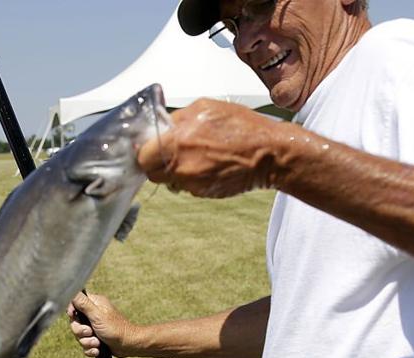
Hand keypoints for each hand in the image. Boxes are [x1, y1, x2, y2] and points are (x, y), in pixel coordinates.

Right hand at [67, 292, 136, 357]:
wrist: (128, 345)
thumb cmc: (116, 329)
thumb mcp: (97, 315)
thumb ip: (84, 304)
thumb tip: (73, 291)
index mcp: (94, 304)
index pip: (74, 303)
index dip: (71, 311)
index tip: (73, 315)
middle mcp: (92, 315)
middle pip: (74, 322)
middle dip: (81, 331)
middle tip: (91, 332)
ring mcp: (93, 328)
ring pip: (79, 336)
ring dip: (87, 342)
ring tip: (97, 342)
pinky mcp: (95, 339)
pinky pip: (85, 345)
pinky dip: (91, 349)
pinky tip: (98, 349)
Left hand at [138, 98, 284, 197]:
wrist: (270, 154)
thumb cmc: (243, 128)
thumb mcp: (207, 108)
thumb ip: (179, 118)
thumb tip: (162, 124)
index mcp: (178, 139)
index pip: (143, 153)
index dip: (146, 149)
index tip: (150, 145)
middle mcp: (181, 164)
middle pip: (151, 171)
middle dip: (156, 163)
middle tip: (170, 153)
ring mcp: (191, 181)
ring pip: (168, 180)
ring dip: (174, 171)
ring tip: (195, 157)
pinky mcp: (202, 192)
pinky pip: (186, 186)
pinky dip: (192, 178)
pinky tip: (208, 166)